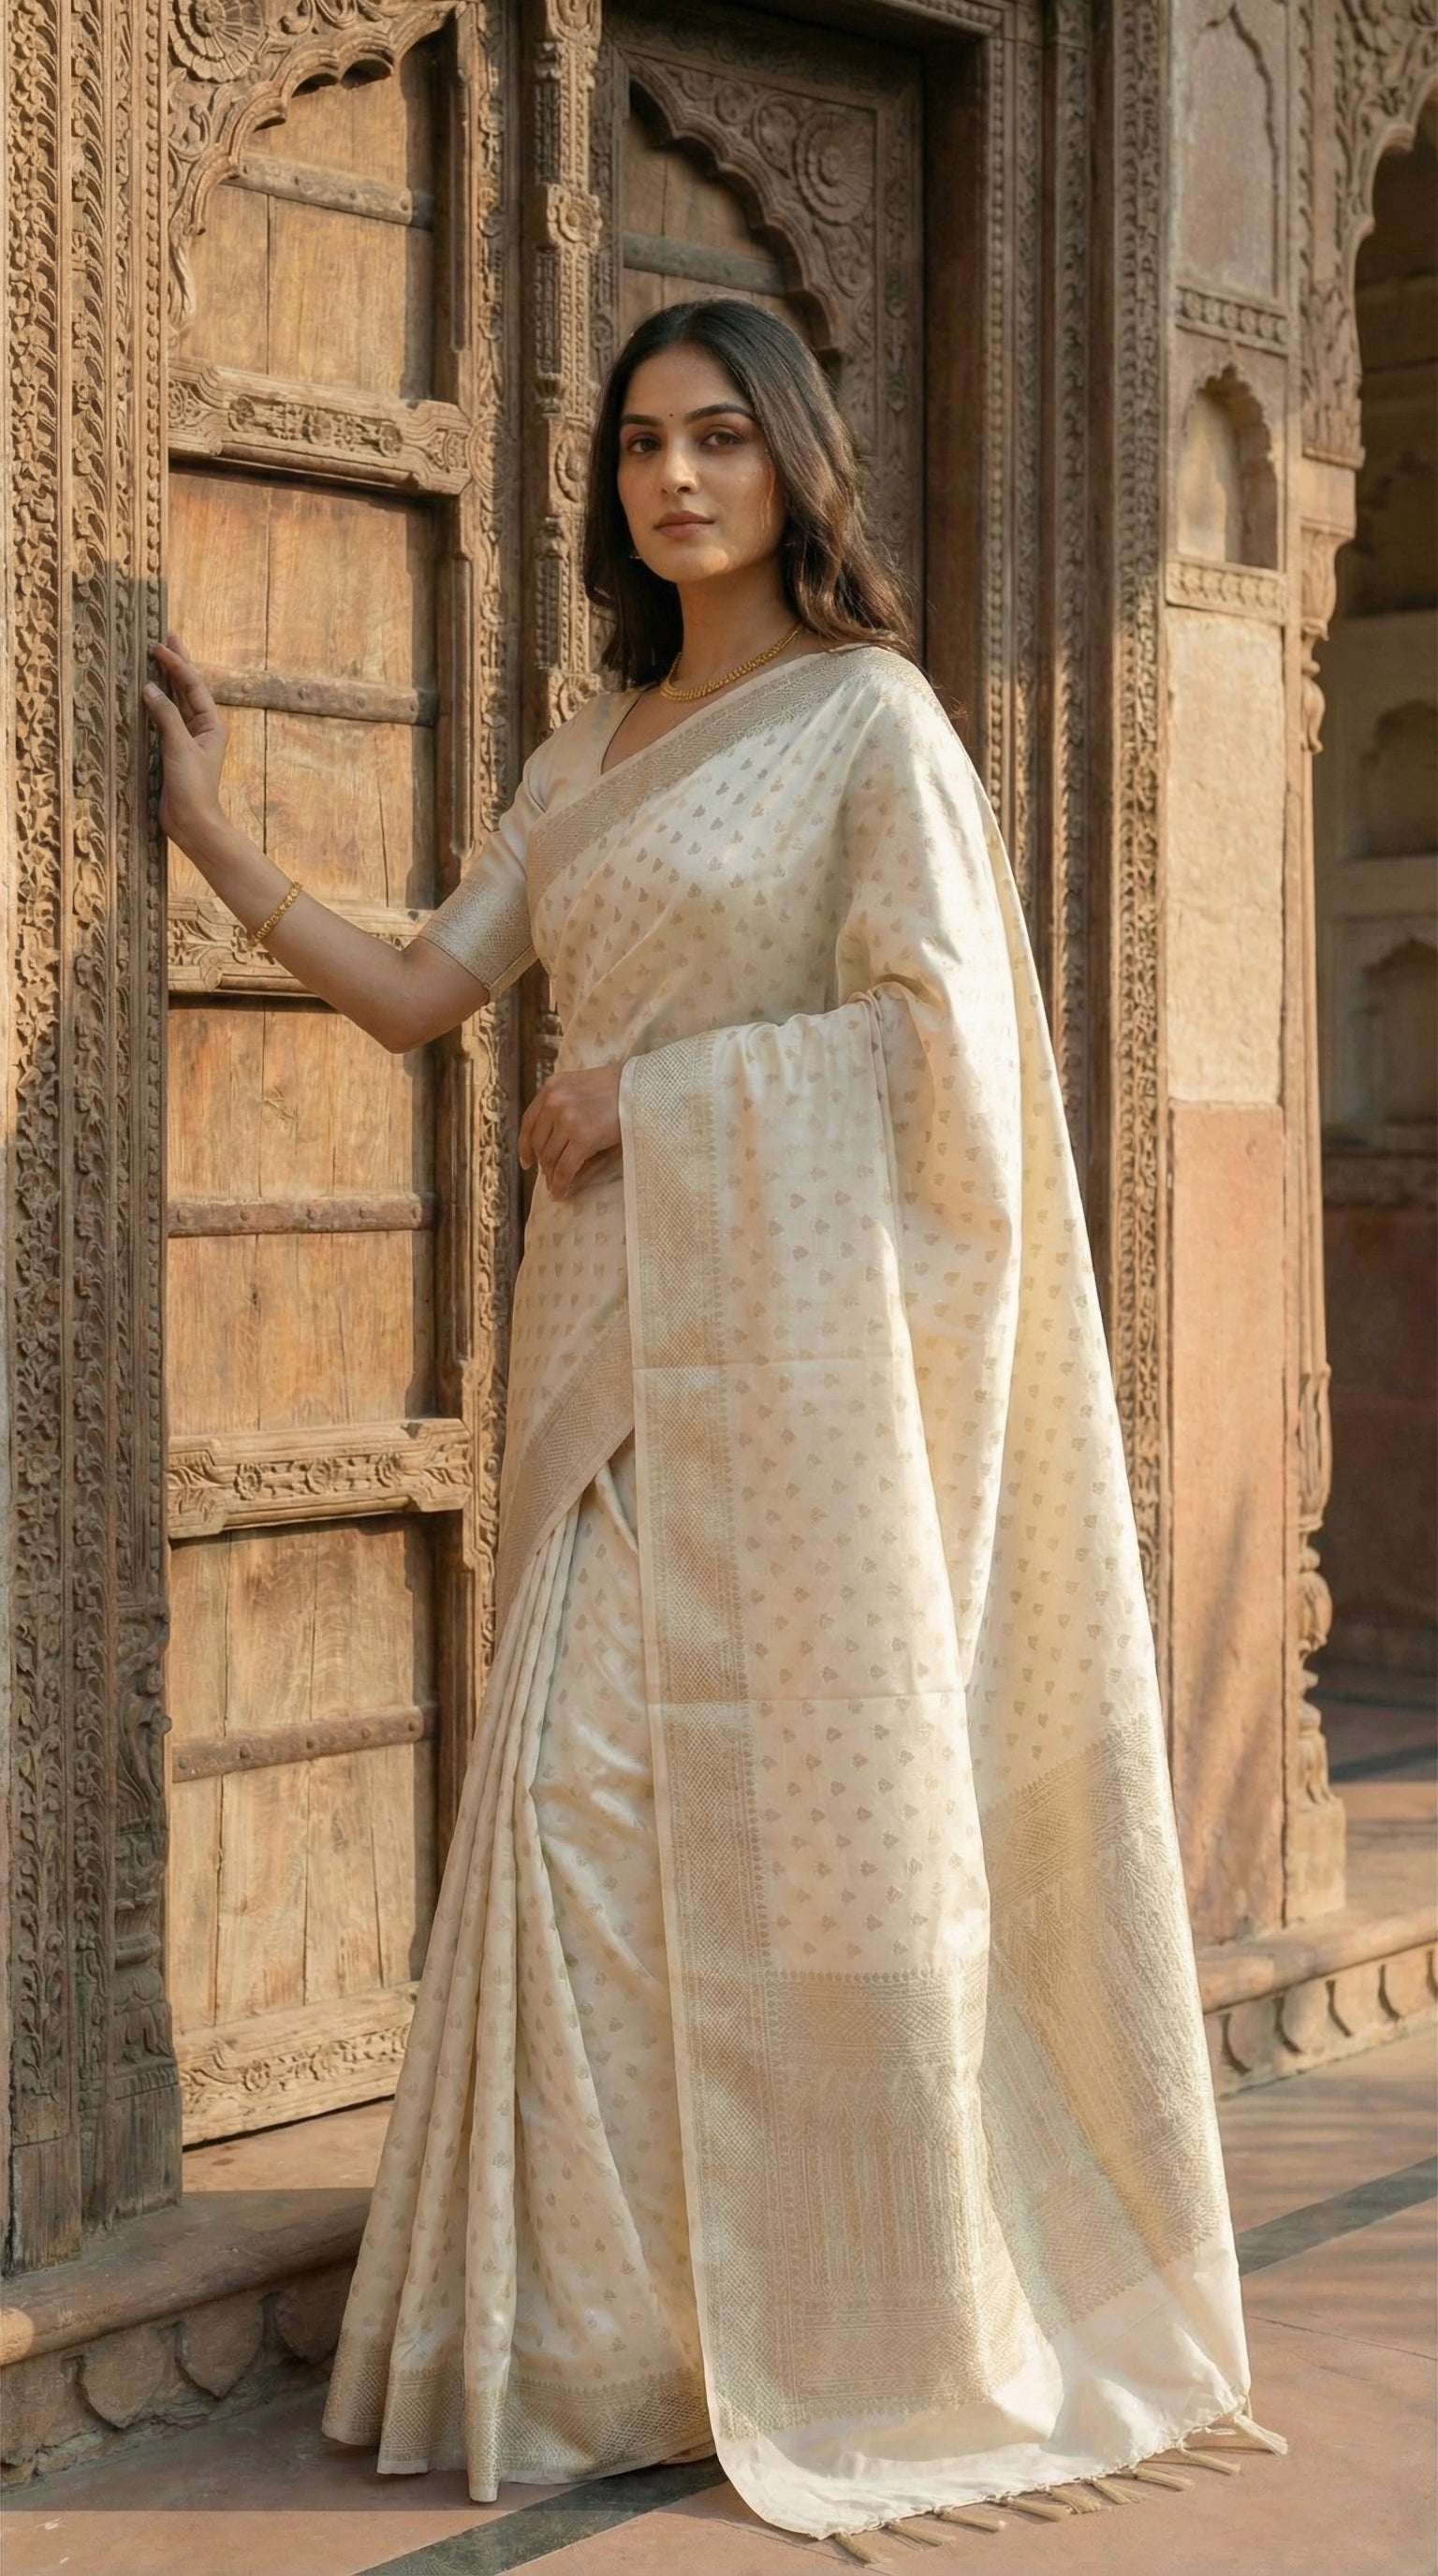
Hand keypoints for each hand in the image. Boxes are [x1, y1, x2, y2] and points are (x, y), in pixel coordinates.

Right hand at [143, 633, 228, 850]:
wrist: (192, 822)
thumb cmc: (193, 787)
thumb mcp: (179, 746)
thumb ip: (166, 715)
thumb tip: (149, 688)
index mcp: (211, 724)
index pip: (192, 686)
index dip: (177, 663)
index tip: (160, 645)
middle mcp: (202, 728)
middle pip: (187, 689)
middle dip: (176, 664)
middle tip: (165, 638)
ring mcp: (188, 739)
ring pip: (175, 702)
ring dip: (165, 681)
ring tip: (156, 658)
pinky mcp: (173, 751)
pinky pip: (164, 720)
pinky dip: (155, 704)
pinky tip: (147, 693)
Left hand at [519, 1064, 622, 1201]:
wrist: (643, 1088)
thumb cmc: (621, 1087)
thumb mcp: (583, 1085)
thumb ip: (565, 1103)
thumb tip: (553, 1139)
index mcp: (552, 1087)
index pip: (529, 1121)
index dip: (525, 1145)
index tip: (527, 1161)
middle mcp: (554, 1102)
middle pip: (539, 1142)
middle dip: (543, 1164)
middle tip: (548, 1177)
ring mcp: (567, 1120)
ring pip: (551, 1158)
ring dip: (552, 1176)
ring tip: (556, 1187)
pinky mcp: (583, 1138)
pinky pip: (565, 1168)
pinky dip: (560, 1184)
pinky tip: (560, 1193)